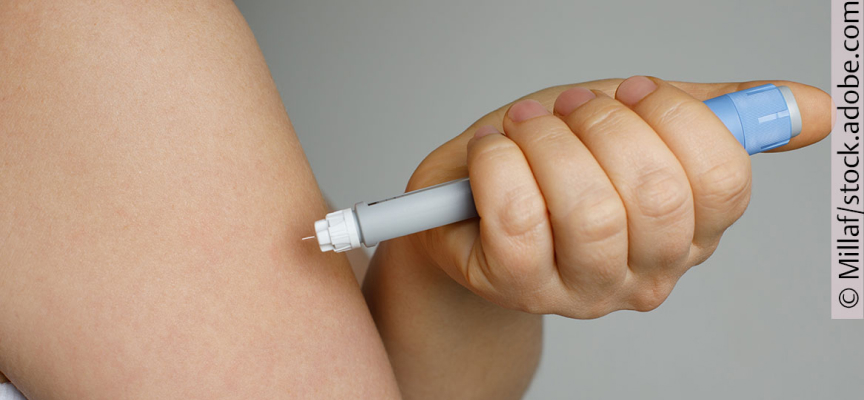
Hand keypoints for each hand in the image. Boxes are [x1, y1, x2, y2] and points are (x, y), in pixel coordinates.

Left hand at [401, 76, 832, 318]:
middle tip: (568, 107)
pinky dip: (498, 161)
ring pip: (589, 210)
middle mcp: (647, 272)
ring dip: (548, 141)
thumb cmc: (558, 161)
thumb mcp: (637, 124)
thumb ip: (719, 117)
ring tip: (526, 126)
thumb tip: (815, 109)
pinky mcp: (518, 288)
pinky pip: (516, 216)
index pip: (723, 179)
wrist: (474, 202)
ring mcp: (583, 289)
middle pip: (657, 194)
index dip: (672, 116)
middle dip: (602, 123)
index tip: (630, 90)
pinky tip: (493, 151)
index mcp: (691, 230)